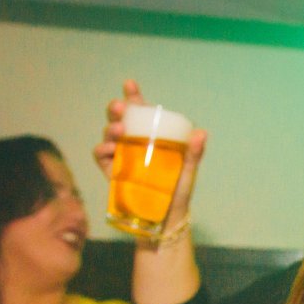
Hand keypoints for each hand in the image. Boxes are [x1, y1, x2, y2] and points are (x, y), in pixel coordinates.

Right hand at [93, 79, 207, 233]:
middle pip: (120, 119)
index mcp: (152, 137)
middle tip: (121, 107)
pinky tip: (109, 149)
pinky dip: (102, 150)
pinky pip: (101, 156)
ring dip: (111, 128)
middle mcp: (133, 143)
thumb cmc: (177, 192)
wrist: (166, 219)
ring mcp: (121, 156)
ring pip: (109, 134)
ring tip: (119, 131)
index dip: (134, 97)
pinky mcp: (111, 172)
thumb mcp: (188, 171)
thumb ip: (194, 153)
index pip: (141, 113)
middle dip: (117, 109)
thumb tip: (201, 133)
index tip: (130, 85)